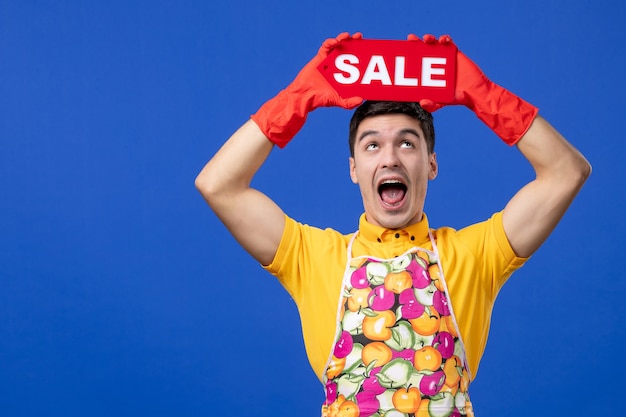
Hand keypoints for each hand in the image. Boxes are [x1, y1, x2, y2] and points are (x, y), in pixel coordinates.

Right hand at [251, 33, 363, 147]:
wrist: (304, 96)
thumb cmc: (320, 99)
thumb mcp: (337, 100)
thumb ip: (348, 102)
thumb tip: (361, 100)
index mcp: (345, 74)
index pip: (357, 61)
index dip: (362, 54)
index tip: (369, 49)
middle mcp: (338, 65)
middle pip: (349, 50)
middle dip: (354, 42)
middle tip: (359, 37)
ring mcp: (330, 60)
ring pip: (338, 46)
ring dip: (343, 39)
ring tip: (348, 36)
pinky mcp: (320, 57)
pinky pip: (326, 46)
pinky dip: (331, 42)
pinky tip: (335, 42)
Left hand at [407, 34, 537, 145]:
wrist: (475, 92)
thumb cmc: (456, 98)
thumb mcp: (442, 103)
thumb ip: (432, 105)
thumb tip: (422, 102)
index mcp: (427, 74)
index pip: (415, 62)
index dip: (408, 55)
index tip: (403, 50)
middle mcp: (433, 64)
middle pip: (421, 50)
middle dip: (415, 43)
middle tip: (410, 38)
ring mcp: (443, 58)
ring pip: (433, 44)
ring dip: (429, 39)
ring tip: (427, 39)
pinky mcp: (454, 53)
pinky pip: (448, 42)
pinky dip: (445, 38)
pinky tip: (443, 39)